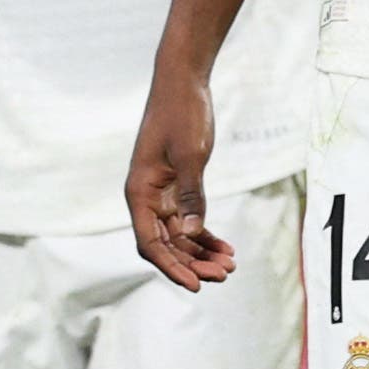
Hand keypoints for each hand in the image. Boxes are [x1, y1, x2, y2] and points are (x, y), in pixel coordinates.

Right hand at [126, 72, 238, 293]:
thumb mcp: (190, 155)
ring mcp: (160, 193)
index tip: (195, 285)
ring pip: (178, 236)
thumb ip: (191, 195)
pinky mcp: (175, 186)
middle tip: (224, 275)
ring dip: (201, 253)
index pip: (150, 243)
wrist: (183, 82)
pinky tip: (225, 247)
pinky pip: (187, 220)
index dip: (171, 267)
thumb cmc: (182, 114)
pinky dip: (205, 235)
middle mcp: (146, 196)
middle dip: (192, 263)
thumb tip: (193, 234)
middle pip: (165, 244)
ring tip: (229, 265)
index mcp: (139, 191)